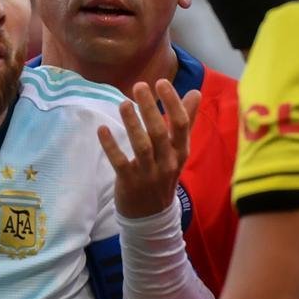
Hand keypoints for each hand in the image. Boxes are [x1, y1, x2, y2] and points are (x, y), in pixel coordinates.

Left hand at [99, 79, 199, 218]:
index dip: (172, 103)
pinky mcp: (129, 182)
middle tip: (139, 85)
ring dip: (132, 123)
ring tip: (123, 103)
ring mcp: (148, 174)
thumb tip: (196, 92)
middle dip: (150, 108)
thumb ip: (186, 120)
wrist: (152, 215)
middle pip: (159, 132)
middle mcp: (167, 162)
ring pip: (141, 146)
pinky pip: (119, 161)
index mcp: (180, 152)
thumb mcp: (179, 150)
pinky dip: (110, 145)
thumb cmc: (165, 174)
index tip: (161, 82)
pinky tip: (102, 129)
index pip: (181, 124)